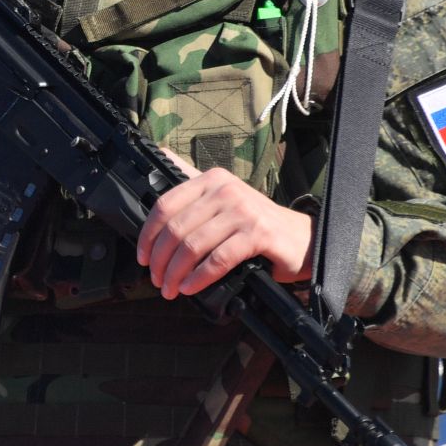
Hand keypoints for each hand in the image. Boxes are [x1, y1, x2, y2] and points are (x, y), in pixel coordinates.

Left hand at [136, 154, 313, 297]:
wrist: (302, 239)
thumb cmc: (257, 226)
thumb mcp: (224, 202)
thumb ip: (194, 189)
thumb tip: (160, 156)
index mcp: (211, 180)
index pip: (166, 204)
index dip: (148, 234)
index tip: (144, 257)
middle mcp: (225, 190)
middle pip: (176, 228)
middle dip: (161, 260)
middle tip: (157, 281)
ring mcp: (242, 210)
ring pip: (193, 245)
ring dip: (176, 273)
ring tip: (171, 289)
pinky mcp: (257, 233)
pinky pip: (218, 259)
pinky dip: (200, 278)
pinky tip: (191, 288)